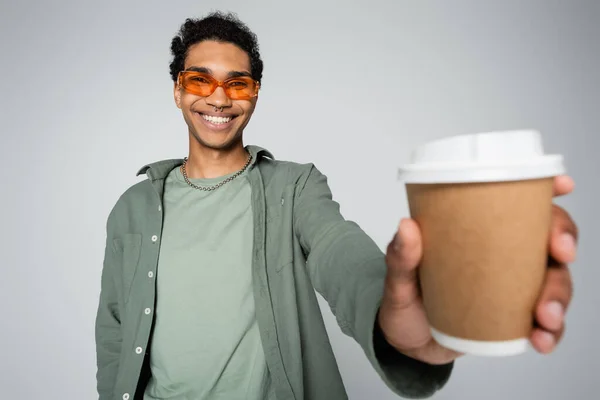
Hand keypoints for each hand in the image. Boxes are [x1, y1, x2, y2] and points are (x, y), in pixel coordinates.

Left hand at [378, 175, 576, 364]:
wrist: (406, 343)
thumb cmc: (405, 302)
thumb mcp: (397, 279)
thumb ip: (400, 257)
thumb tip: (407, 227)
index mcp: (477, 235)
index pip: (516, 206)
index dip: (546, 192)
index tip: (563, 185)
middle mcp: (502, 257)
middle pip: (548, 238)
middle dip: (563, 242)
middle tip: (559, 255)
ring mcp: (512, 288)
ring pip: (555, 280)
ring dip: (559, 295)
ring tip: (544, 315)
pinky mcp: (515, 319)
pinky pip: (546, 323)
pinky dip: (550, 332)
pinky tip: (541, 339)